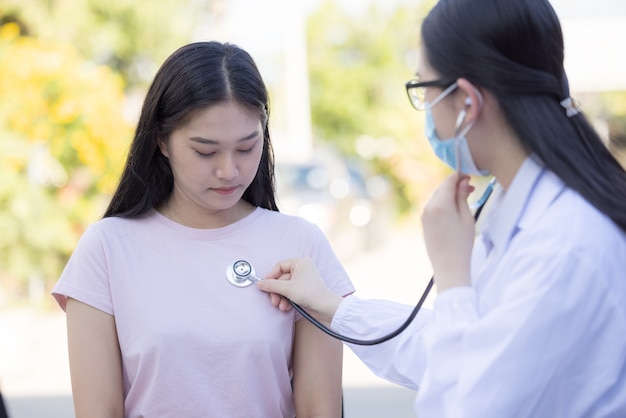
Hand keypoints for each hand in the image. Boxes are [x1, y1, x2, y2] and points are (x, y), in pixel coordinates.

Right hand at [257, 258, 341, 323]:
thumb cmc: (311, 293)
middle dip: (276, 291)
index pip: (279, 266)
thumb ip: (271, 285)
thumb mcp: (287, 289)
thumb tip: (260, 283)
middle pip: (281, 278)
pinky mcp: (303, 290)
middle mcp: (302, 269)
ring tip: (280, 305)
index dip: (271, 276)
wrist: (326, 308)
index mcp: (300, 262)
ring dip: (280, 297)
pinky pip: (290, 293)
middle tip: (273, 300)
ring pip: (284, 287)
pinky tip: (286, 307)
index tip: (264, 285)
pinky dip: (286, 300)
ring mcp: (302, 280)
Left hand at [421, 173, 475, 291]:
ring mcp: (424, 215)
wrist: (448, 265)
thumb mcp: (466, 217)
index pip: (448, 182)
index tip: (470, 177)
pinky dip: (443, 203)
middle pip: (441, 188)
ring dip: (449, 194)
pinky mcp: (423, 222)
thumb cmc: (461, 243)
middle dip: (454, 185)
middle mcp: (428, 207)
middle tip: (470, 188)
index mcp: (440, 204)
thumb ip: (462, 197)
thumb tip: (462, 182)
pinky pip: (433, 206)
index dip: (459, 176)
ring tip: (464, 200)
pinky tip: (454, 209)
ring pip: (437, 197)